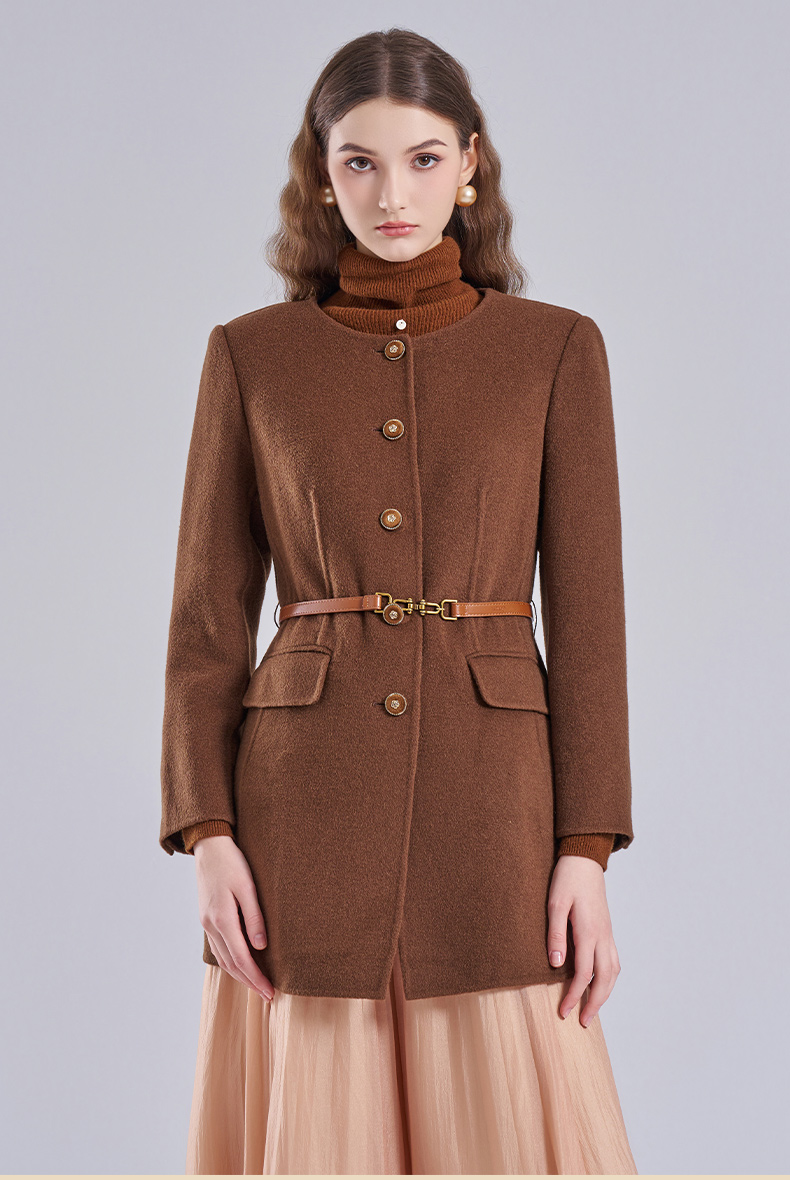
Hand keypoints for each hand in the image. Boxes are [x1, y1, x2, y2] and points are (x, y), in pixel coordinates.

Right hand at [193, 835, 274, 1000]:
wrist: (210, 847)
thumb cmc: (232, 863)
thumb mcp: (248, 887)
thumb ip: (254, 917)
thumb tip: (261, 946)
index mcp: (222, 919)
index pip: (241, 958)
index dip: (256, 978)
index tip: (271, 992)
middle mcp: (211, 926)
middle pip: (231, 964)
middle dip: (249, 982)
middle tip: (268, 996)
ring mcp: (206, 923)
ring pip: (223, 959)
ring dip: (240, 975)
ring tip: (257, 986)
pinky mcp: (207, 918)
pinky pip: (219, 948)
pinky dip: (231, 961)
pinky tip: (241, 965)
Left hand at [547, 854, 620, 1025]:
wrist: (584, 858)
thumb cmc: (566, 879)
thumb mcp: (554, 903)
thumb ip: (555, 934)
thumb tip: (556, 964)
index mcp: (589, 931)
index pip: (583, 974)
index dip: (574, 996)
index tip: (564, 1013)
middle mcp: (603, 936)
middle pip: (605, 979)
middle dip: (595, 1003)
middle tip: (583, 1022)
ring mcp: (608, 933)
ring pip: (613, 971)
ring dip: (605, 992)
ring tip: (593, 1008)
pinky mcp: (607, 929)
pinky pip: (614, 959)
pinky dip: (610, 977)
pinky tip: (601, 982)